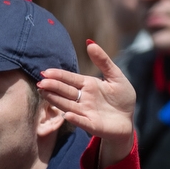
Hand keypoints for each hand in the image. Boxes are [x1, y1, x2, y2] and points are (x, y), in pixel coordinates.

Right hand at [38, 40, 135, 168]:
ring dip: (56, 100)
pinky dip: (76, 119)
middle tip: (40, 82)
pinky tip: (67, 115)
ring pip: (68, 105)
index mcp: (87, 85)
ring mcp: (86, 112)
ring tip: (44, 94)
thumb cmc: (122, 98)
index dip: (58, 75)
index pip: (70, 79)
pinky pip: (83, 122)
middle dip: (53, 87)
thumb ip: (103, 61)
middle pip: (65, 91)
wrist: (128, 120)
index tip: (46, 72)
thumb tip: (90, 43)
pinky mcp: (93, 125)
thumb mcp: (116, 77)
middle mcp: (83, 99)